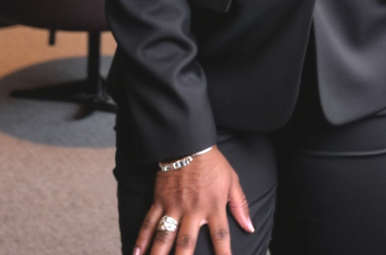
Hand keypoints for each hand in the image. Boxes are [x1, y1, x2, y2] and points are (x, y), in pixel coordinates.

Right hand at [134, 147, 253, 254]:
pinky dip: (141, 238)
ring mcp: (174, 206)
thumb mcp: (232, 181)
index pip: (220, 237)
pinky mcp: (160, 200)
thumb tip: (250, 227)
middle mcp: (193, 210)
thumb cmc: (213, 163)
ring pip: (164, 237)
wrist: (189, 142)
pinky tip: (136, 253)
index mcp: (213, 206)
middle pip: (186, 244)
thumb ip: (240, 205)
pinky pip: (149, 222)